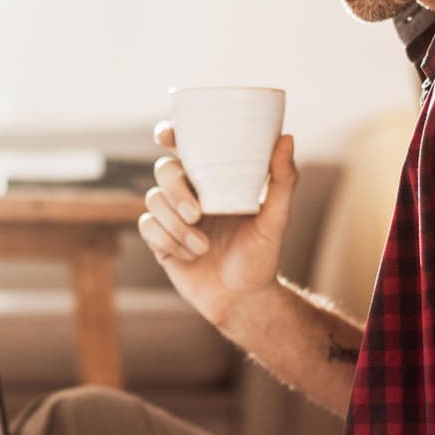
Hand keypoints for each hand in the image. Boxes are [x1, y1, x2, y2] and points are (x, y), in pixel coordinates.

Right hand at [138, 124, 296, 327]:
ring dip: (176, 224)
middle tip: (197, 213)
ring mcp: (172, 217)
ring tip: (203, 246)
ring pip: (153, 200)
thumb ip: (283, 180)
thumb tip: (286, 138)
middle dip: (176, 190)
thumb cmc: (262, 257)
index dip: (169, 135)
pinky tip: (189, 255)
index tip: (168, 136)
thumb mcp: (276, 219)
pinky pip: (148, 227)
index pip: (185, 148)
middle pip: (164, 171)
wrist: (243, 300)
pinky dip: (167, 239)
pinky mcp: (159, 240)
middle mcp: (189, 194)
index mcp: (213, 181)